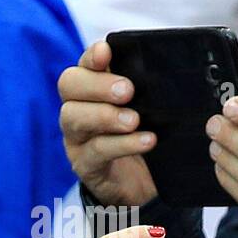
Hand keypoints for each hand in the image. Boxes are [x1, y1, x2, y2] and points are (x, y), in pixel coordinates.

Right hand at [58, 41, 158, 206]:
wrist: (144, 186)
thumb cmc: (146, 138)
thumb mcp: (151, 112)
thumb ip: (150, 92)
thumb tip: (168, 71)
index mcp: (93, 87)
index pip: (84, 63)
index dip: (92, 56)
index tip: (106, 51)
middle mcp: (77, 107)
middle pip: (69, 85)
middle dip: (98, 85)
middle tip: (128, 91)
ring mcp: (76, 136)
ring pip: (74, 117)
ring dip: (105, 115)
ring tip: (134, 120)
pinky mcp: (84, 163)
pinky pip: (96, 150)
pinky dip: (122, 145)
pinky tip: (145, 141)